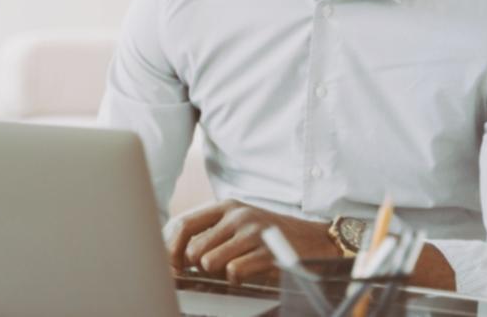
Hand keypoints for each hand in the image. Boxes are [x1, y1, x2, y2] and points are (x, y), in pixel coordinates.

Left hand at [164, 199, 341, 284]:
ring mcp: (253, 233)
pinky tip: (248, 273)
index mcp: (226, 206)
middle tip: (211, 269)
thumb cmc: (270, 234)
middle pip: (194, 249)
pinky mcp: (267, 252)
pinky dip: (237, 279)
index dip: (171, 248)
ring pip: (210, 262)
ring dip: (218, 272)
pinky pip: (234, 273)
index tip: (172, 265)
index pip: (183, 224)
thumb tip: (176, 253)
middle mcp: (238, 215)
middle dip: (198, 266)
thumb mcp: (239, 222)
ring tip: (233, 267)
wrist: (315, 240)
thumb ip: (210, 230)